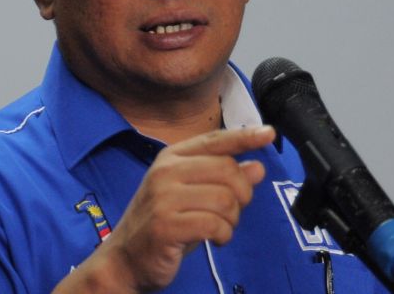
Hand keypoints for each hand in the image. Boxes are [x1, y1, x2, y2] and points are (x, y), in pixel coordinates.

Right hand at [52, 125, 275, 293]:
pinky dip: (223, 234)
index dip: (245, 136)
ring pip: (225, 199)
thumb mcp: (196, 195)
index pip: (216, 140)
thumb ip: (224, 180)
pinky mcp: (165, 225)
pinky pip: (214, 224)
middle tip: (233, 211)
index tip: (269, 134)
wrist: (125, 259)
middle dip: (242, 194)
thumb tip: (257, 167)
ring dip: (232, 219)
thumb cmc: (165, 223)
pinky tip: (215, 239)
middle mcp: (166, 171)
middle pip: (228, 170)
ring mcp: (163, 197)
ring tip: (220, 227)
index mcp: (173, 157)